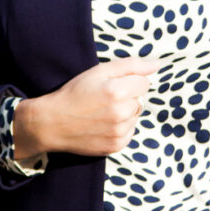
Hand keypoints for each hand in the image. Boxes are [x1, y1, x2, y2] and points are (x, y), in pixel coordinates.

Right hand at [13, 56, 159, 157]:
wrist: (52, 123)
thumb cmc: (74, 93)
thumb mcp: (98, 71)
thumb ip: (131, 65)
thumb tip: (157, 65)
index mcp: (117, 91)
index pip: (144, 82)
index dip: (129, 81)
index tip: (111, 85)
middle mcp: (121, 113)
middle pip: (141, 100)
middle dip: (128, 97)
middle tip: (105, 98)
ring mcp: (119, 132)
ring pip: (136, 116)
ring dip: (125, 113)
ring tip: (102, 112)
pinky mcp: (116, 146)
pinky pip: (130, 132)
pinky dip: (121, 128)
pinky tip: (103, 124)